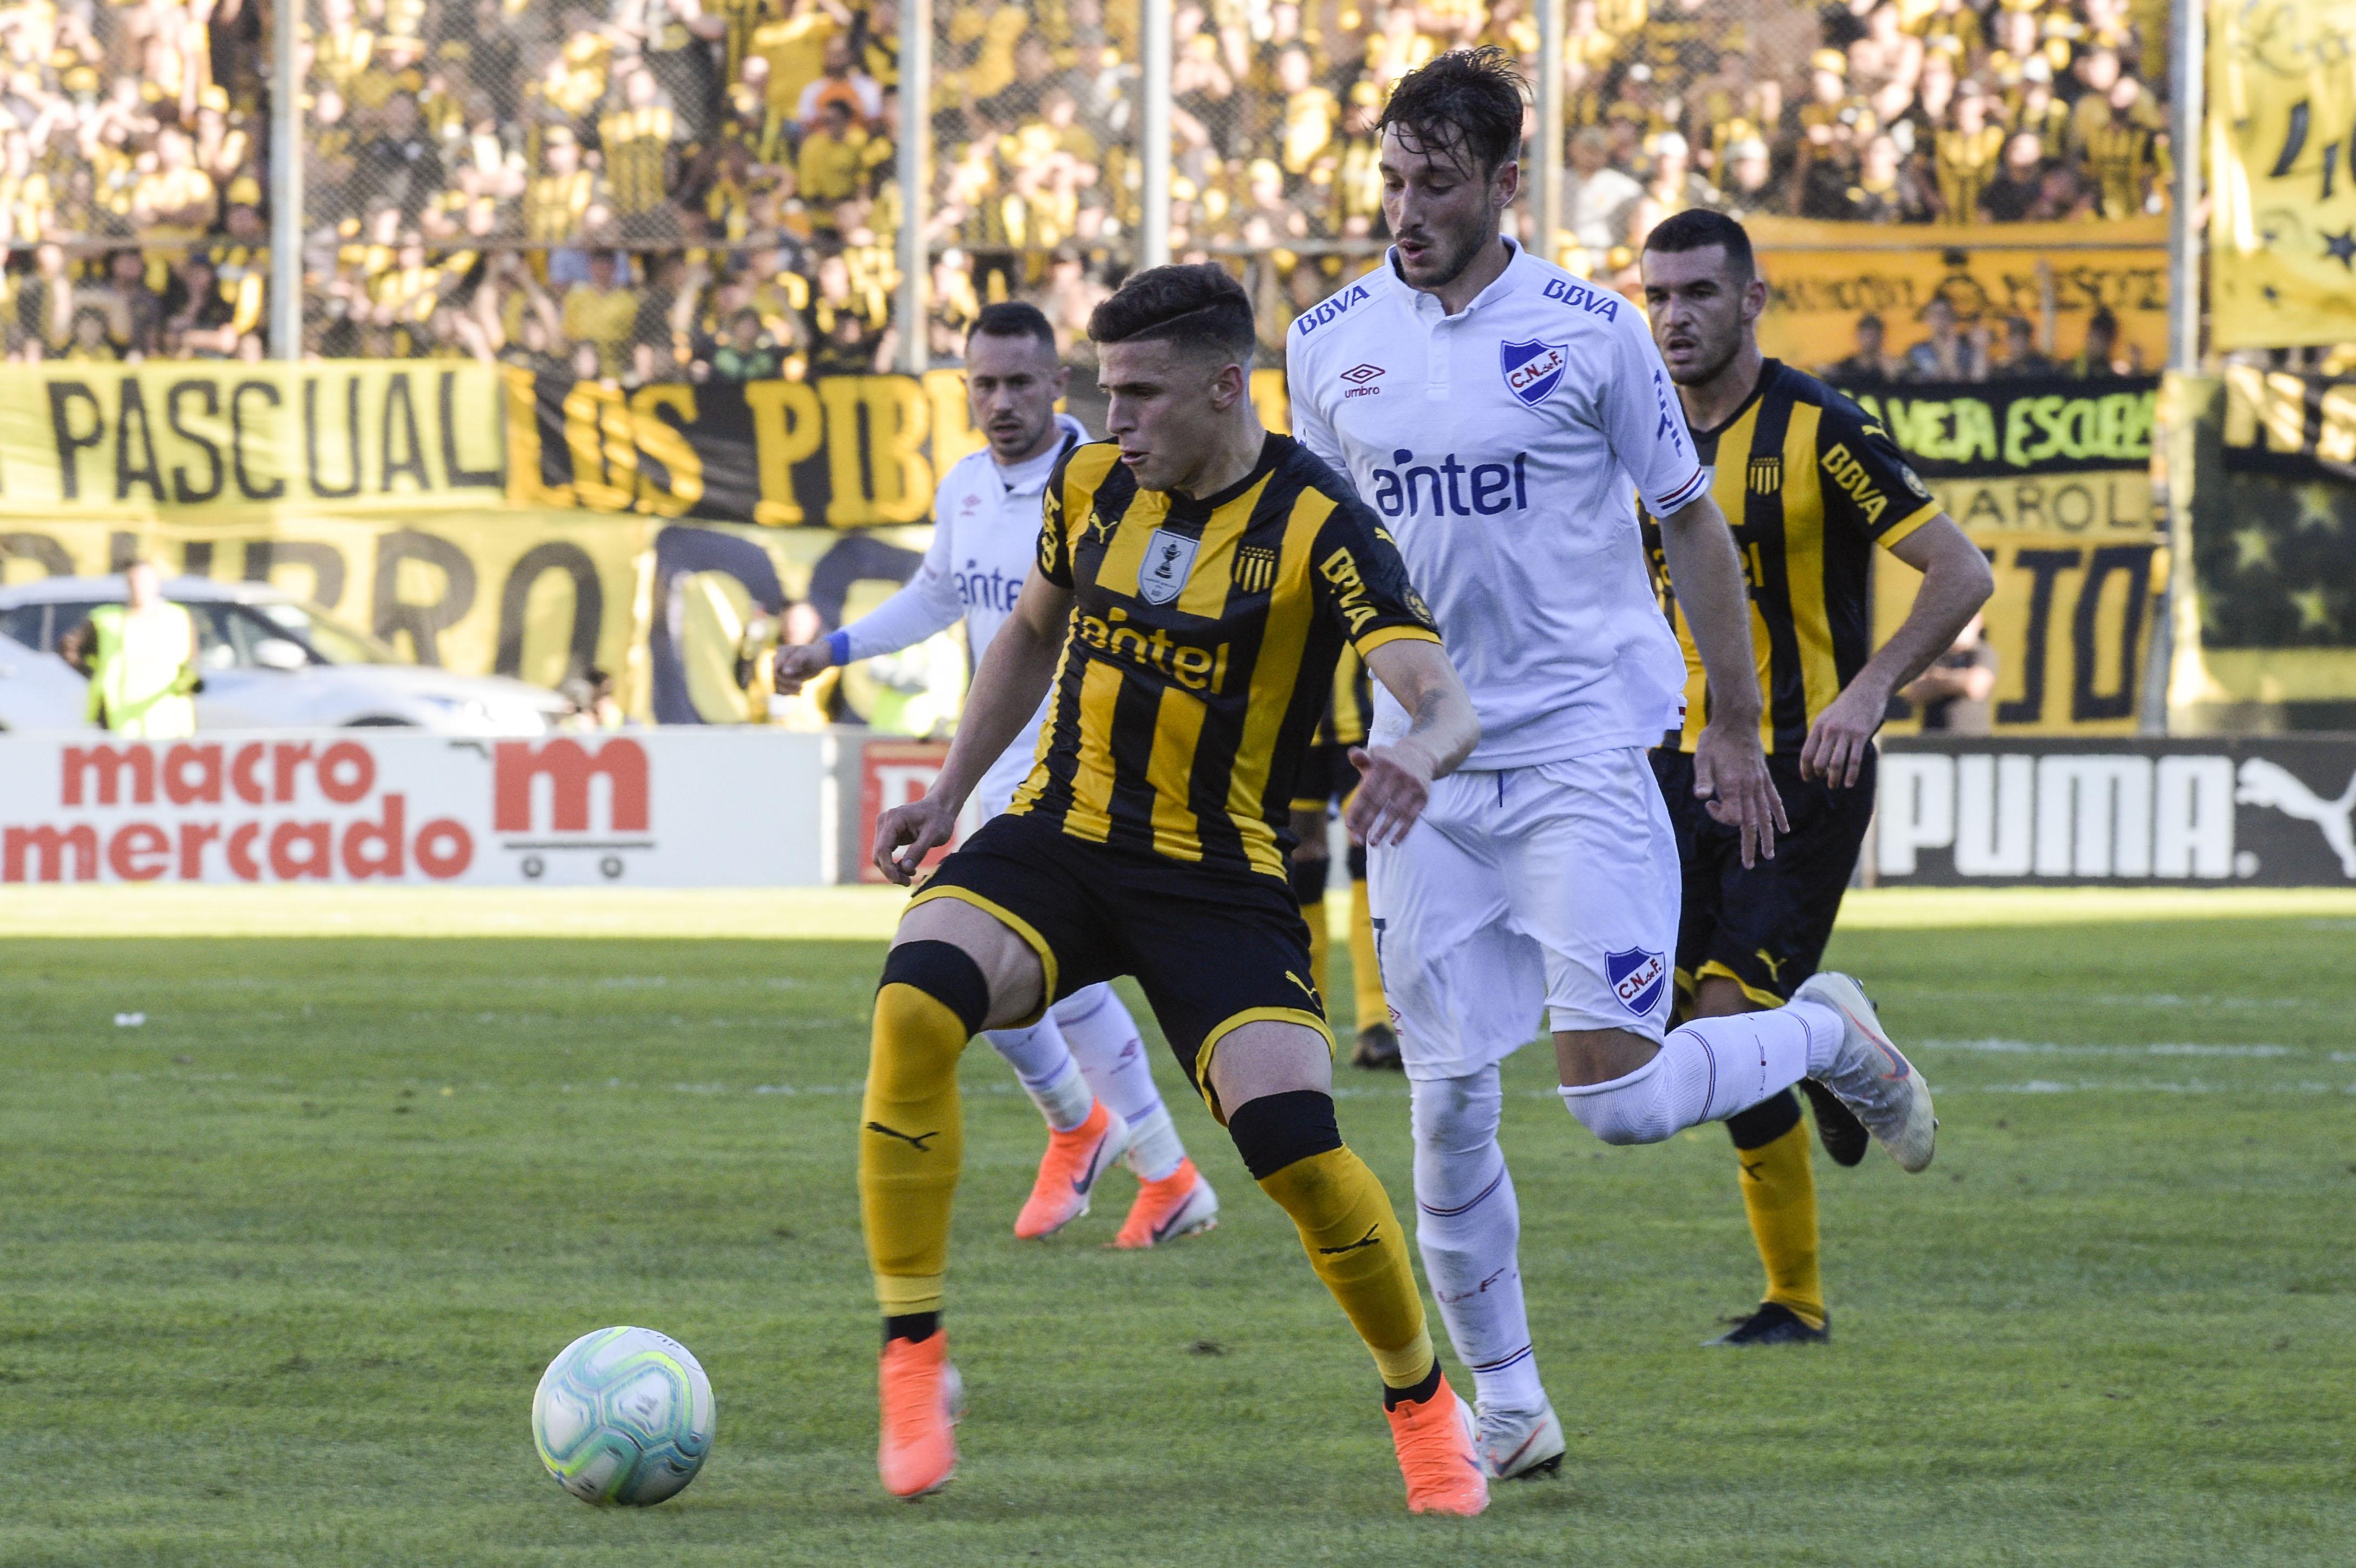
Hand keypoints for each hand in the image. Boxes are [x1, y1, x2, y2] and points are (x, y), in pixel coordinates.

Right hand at [773, 640, 833, 694]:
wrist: (818, 659)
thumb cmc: (813, 655)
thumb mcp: (806, 656)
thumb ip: (795, 661)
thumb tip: (785, 672)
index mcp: (781, 652)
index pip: (776, 669)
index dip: (786, 679)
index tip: (800, 682)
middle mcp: (776, 660)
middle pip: (776, 678)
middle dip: (788, 684)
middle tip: (802, 687)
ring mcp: (778, 669)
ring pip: (776, 685)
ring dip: (788, 690)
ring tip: (801, 690)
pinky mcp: (781, 678)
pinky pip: (779, 689)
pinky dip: (788, 693)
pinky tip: (799, 693)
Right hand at [873, 793, 957, 884]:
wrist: (940, 808)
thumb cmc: (939, 819)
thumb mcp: (934, 834)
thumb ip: (919, 850)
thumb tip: (905, 869)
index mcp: (894, 819)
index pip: (883, 849)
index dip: (889, 869)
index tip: (902, 881)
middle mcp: (884, 822)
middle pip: (878, 855)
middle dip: (891, 872)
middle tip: (908, 882)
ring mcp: (885, 828)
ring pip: (880, 856)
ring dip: (892, 870)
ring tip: (912, 875)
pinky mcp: (888, 834)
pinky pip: (886, 854)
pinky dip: (894, 865)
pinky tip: (909, 869)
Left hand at [1343, 744, 1433, 846]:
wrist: (1420, 756)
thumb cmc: (1389, 762)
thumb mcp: (1375, 756)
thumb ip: (1362, 758)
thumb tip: (1353, 754)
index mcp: (1382, 765)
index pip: (1366, 791)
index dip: (1357, 809)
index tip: (1348, 825)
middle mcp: (1398, 774)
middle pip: (1379, 803)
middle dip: (1366, 823)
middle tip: (1356, 840)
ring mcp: (1412, 785)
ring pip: (1395, 812)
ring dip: (1383, 829)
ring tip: (1372, 843)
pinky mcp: (1423, 796)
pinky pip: (1412, 816)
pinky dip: (1403, 831)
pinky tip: (1394, 842)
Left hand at [1692, 717, 1787, 867]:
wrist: (1737, 721)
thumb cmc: (1716, 739)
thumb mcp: (1702, 757)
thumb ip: (1703, 779)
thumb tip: (1700, 797)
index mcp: (1735, 785)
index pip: (1733, 815)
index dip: (1721, 817)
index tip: (1709, 802)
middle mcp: (1750, 787)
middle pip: (1752, 823)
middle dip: (1751, 845)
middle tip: (1750, 865)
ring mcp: (1760, 783)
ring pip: (1766, 816)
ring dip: (1767, 836)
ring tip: (1769, 855)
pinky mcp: (1765, 778)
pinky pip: (1775, 801)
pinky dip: (1779, 815)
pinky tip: (1784, 829)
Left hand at [1800, 681, 1885, 788]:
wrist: (1865, 692)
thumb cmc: (1844, 708)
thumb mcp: (1826, 718)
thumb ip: (1819, 735)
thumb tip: (1812, 757)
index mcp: (1818, 726)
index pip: (1806, 753)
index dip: (1805, 769)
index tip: (1808, 779)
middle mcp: (1829, 730)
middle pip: (1819, 761)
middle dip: (1820, 775)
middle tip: (1824, 780)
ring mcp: (1845, 733)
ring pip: (1836, 763)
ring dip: (1834, 778)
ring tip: (1834, 785)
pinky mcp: (1861, 735)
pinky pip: (1854, 760)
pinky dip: (1851, 775)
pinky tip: (1849, 783)